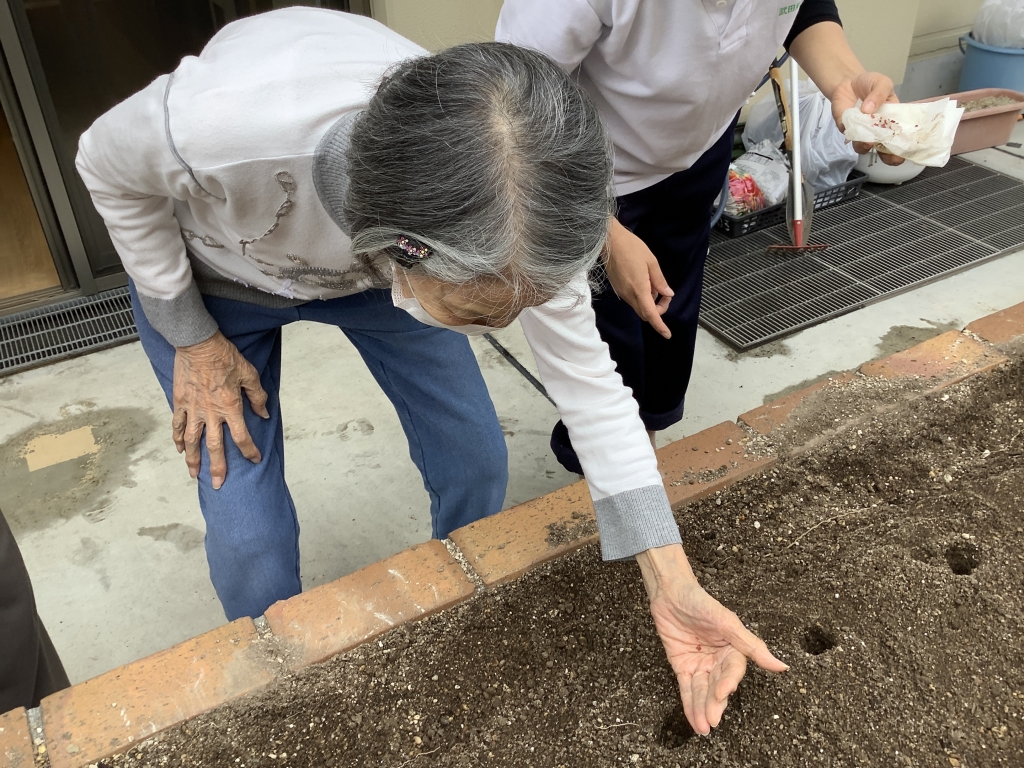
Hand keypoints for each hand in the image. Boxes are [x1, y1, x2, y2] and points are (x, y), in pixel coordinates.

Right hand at [172, 331, 269, 488]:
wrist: (197, 343)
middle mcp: (211, 413)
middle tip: (217, 484)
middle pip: (214, 447)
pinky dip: (177, 439)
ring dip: (193, 459)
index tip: (254, 459)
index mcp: (230, 407)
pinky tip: (179, 450)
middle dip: (217, 468)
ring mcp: (193, 409)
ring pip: (191, 441)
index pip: (242, 437)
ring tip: (194, 474)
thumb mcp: (249, 374)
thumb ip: (258, 397)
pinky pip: (178, 425)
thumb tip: (264, 413)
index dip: (249, 451)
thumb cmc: (225, 357)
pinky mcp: (180, 402)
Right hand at [605, 217, 673, 338]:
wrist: (608, 241)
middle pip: (645, 313)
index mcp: (639, 289)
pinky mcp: (618, 289)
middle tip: (666, 295)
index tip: (667, 334)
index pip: (651, 314)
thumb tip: (668, 294)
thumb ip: (660, 281)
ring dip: (650, 302)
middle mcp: (629, 295)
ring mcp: (622, 293)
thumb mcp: (651, 262)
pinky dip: (643, 296)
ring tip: (655, 283)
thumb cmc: (631, 247)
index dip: (660, 326)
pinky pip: (633, 299)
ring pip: (639, 306)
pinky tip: (645, 281)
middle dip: (658, 310)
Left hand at [636, 544, 787, 734]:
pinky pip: (686, 688)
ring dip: (702, 709)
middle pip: (717, 685)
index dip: (728, 682)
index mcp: (733, 649)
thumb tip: (782, 666)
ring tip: (704, 727)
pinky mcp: (682, 666)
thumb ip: (752, 646)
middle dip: (714, 703)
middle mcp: (718, 660)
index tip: (723, 693)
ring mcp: (700, 664)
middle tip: (712, 720)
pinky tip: (694, 721)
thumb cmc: (701, 603)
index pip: (733, 671)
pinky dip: (689, 704)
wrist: (670, 593)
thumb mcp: (728, 622)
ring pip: (702, 691)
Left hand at [829, 71, 904, 165]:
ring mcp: (861, 132)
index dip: (902, 149)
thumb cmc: (870, 84)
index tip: (904, 154)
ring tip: (868, 141)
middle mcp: (878, 131)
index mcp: (892, 121)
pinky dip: (851, 133)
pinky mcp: (846, 129)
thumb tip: (869, 109)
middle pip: (884, 150)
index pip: (900, 139)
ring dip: (866, 146)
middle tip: (891, 157)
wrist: (848, 82)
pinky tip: (853, 124)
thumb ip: (880, 93)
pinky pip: (849, 135)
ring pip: (863, 147)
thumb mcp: (882, 83)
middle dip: (888, 157)